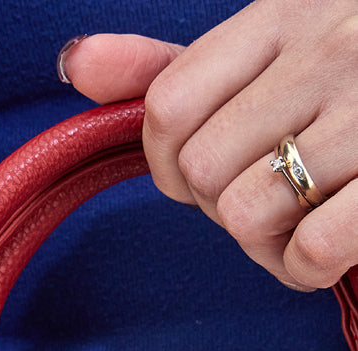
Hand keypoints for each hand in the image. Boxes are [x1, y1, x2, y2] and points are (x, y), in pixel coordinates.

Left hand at [59, 2, 357, 290]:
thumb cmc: (355, 87)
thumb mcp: (269, 55)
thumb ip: (174, 68)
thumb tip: (75, 63)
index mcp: (284, 13)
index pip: (168, 106)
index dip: (169, 164)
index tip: (204, 174)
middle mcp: (327, 48)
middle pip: (203, 169)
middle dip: (221, 208)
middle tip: (265, 202)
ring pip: (246, 212)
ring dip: (262, 245)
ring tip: (297, 224)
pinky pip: (310, 249)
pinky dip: (304, 269)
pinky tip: (327, 252)